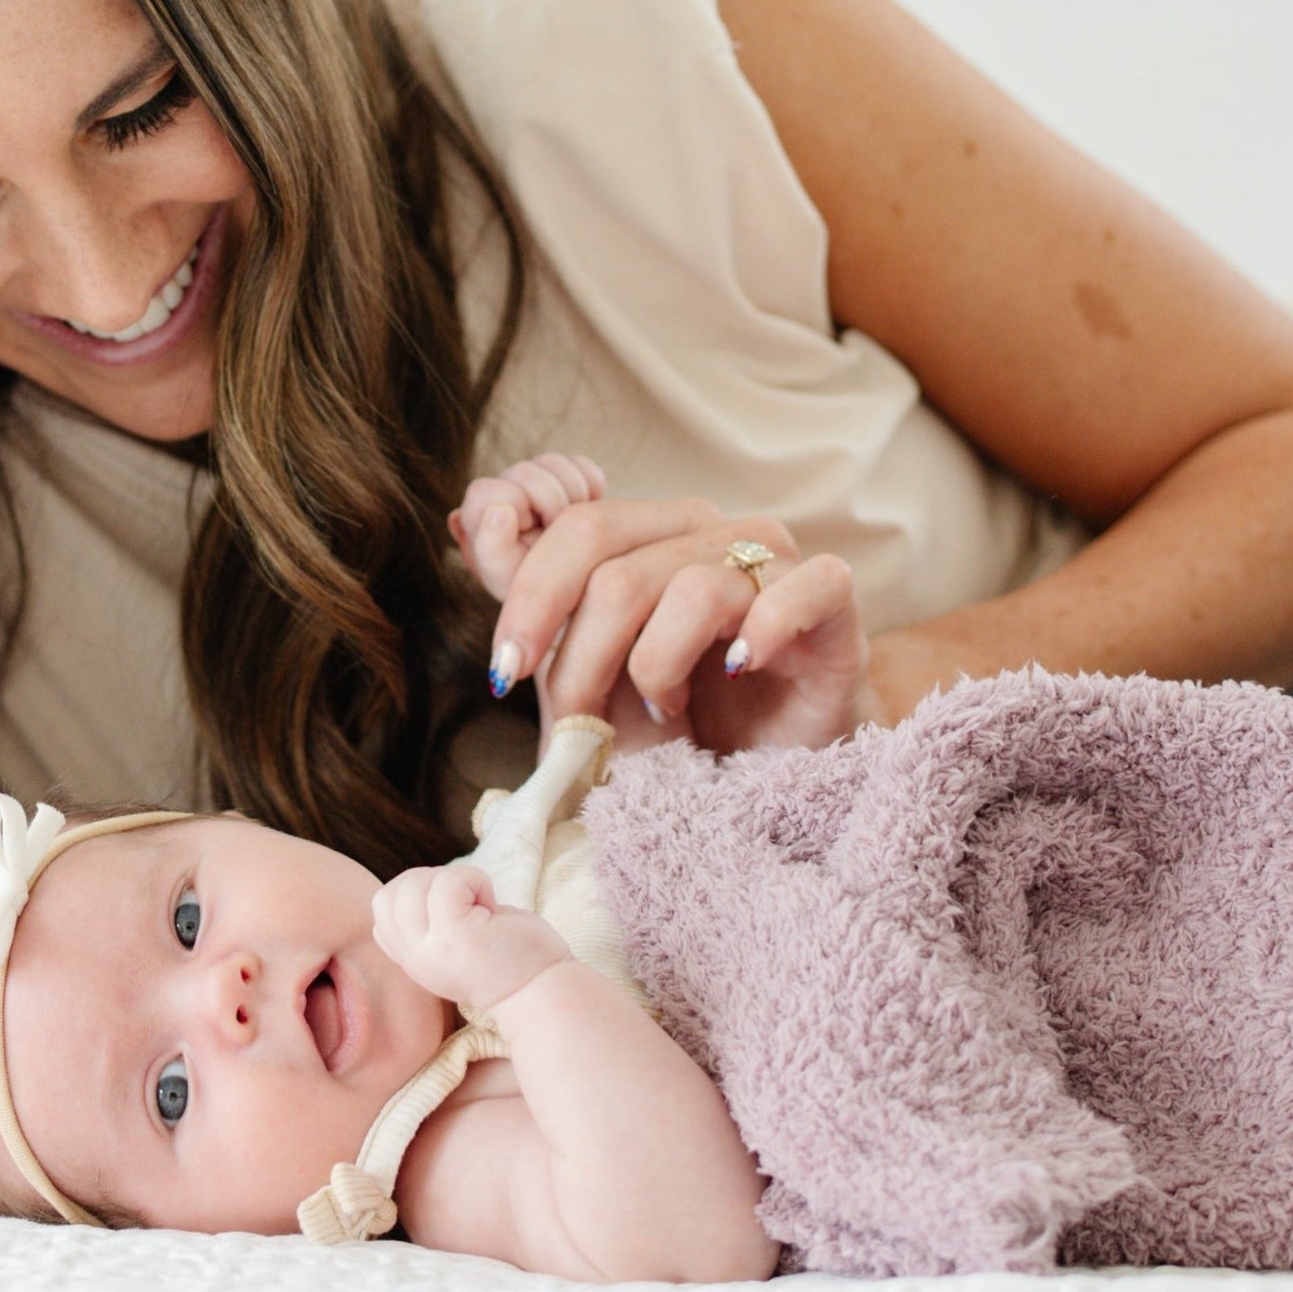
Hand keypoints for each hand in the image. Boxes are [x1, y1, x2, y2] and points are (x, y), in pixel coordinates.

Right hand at [371, 864, 569, 1013]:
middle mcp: (415, 959)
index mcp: (413, 959)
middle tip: (467, 904)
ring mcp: (433, 949)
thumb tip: (420, 881)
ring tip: (480, 906)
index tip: (452, 909)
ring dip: (453, 880)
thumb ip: (428, 924)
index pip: (382, 908)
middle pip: (389, 894)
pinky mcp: (457, 937)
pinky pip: (448, 883)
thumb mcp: (452, 945)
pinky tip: (492, 905)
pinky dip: (474, 880)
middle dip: (428, 881)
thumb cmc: (510, 959)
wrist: (545, 995)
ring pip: (412, 884)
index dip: (413, 893)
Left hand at [451, 456, 870, 753]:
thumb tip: (461, 516)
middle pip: (616, 564)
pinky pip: (797, 590)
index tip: (505, 670)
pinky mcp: (831, 600)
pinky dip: (759, 635)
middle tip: (577, 718)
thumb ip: (526, 596)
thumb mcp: (583, 667)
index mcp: (646, 533)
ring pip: (690, 590)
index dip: (528, 596)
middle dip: (580, 652)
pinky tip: (734, 671)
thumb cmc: (672, 719)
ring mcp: (772, 560)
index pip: (575, 527)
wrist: (766, 774)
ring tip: (666, 710)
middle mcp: (706, 532)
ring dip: (658, 670)